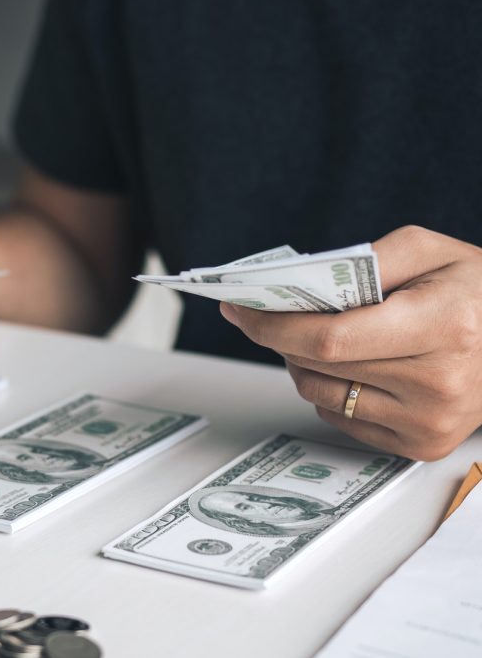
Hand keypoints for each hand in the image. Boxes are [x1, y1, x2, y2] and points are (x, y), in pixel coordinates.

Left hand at [220, 226, 481, 459]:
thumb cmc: (477, 292)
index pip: (331, 338)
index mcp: (445, 327)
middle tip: (263, 314)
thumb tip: (298, 281)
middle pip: (320, 365)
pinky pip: (342, 418)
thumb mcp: (431, 251)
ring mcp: (431, 423)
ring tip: (315, 336)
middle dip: (279, 337)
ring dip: (301, 363)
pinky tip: (350, 365)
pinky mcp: (422, 446)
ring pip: (322, 394)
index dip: (275, 326)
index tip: (240, 310)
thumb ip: (366, 260)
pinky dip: (330, 388)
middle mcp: (440, 384)